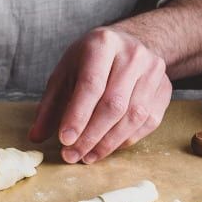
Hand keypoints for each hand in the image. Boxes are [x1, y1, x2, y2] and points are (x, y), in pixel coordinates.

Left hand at [30, 26, 171, 162]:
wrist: (127, 46)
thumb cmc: (90, 61)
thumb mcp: (64, 74)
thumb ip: (50, 106)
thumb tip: (36, 137)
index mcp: (102, 44)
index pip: (91, 85)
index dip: (78, 116)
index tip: (64, 140)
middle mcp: (133, 54)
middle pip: (114, 104)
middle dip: (91, 136)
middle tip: (72, 155)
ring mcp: (154, 71)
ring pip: (133, 116)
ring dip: (108, 143)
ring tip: (87, 157)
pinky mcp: (165, 89)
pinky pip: (147, 122)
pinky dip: (126, 140)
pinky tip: (107, 148)